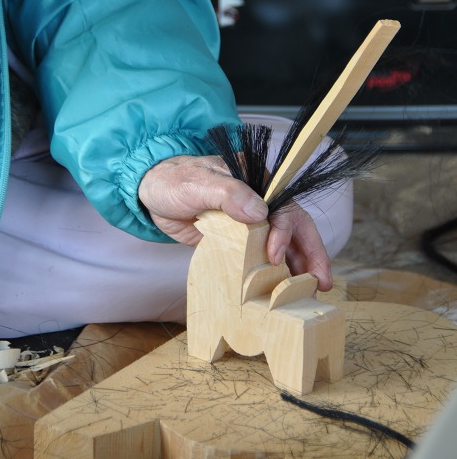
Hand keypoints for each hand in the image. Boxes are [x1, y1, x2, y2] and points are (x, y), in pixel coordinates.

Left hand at [138, 154, 331, 290]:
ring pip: (283, 245)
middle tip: (321, 283)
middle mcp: (260, 203)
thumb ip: (229, 194)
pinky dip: (274, 274)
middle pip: (295, 228)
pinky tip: (280, 291)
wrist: (151, 192)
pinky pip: (261, 259)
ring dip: (298, 268)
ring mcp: (250, 224)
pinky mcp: (238, 242)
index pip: (283, 208)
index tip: (274, 256)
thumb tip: (259, 211)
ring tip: (309, 292)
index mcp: (257, 183)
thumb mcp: (199, 183)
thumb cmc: (175, 180)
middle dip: (312, 254)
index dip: (285, 232)